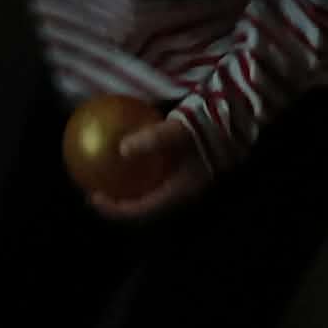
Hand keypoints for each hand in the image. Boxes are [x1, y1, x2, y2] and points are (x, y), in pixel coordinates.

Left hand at [86, 115, 211, 220]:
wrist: (235, 118)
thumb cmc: (208, 125)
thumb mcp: (178, 131)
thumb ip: (153, 139)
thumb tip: (121, 148)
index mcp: (179, 192)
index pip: (142, 210)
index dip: (116, 209)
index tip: (93, 197)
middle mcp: (179, 192)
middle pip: (141, 205)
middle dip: (116, 201)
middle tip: (92, 190)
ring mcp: (180, 180)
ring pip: (146, 190)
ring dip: (124, 185)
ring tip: (100, 172)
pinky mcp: (180, 166)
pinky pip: (151, 171)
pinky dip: (134, 165)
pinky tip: (117, 145)